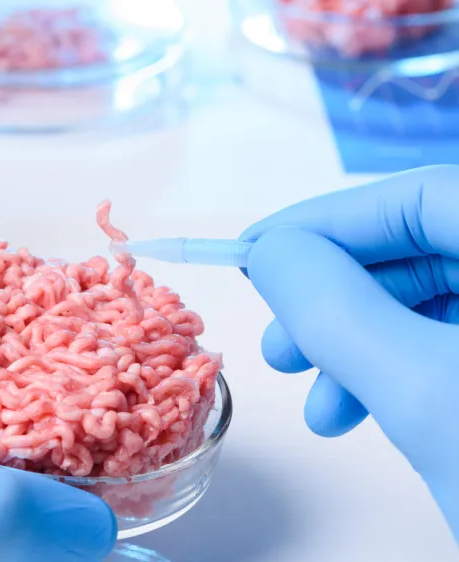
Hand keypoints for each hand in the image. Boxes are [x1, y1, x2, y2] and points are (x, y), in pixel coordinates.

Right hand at [241, 165, 458, 538]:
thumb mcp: (428, 397)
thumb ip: (338, 307)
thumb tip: (276, 252)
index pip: (431, 193)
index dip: (328, 219)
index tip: (255, 254)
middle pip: (436, 246)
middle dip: (342, 297)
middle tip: (280, 343)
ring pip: (446, 302)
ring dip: (364, 346)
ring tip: (317, 404)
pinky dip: (404, 377)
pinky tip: (360, 418)